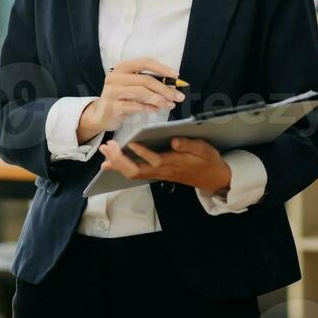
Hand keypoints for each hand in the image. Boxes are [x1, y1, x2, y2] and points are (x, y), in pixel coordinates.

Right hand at [76, 56, 184, 142]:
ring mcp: (112, 92)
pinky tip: (156, 109)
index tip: (176, 75)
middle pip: (145, 79)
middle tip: (178, 96)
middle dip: (165, 89)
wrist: (101, 114)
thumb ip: (149, 82)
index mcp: (122, 67)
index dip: (162, 68)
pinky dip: (148, 108)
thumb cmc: (121, 97)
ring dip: (159, 99)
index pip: (144, 62)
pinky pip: (135, 106)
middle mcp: (115, 77)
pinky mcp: (112, 107)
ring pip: (141, 93)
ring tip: (170, 104)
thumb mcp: (132, 85)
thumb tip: (173, 85)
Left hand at [99, 137, 231, 194]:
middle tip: (108, 146)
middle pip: (136, 170)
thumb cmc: (207, 160)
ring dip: (117, 163)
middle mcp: (162, 170)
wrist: (212, 177)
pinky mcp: (156, 173)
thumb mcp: (203, 148)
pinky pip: (135, 173)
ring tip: (105, 151)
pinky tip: (111, 162)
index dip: (141, 152)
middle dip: (120, 160)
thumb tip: (173, 140)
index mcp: (173, 162)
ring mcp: (158, 174)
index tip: (130, 141)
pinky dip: (122, 167)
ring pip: (133, 173)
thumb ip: (188, 144)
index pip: (154, 159)